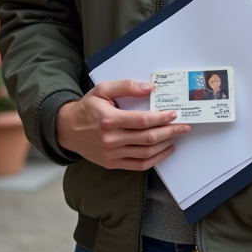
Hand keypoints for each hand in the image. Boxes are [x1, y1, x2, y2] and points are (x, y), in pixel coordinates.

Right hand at [55, 80, 189, 170]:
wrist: (67, 129)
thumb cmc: (87, 108)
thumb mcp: (102, 90)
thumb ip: (126, 86)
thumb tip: (149, 87)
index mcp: (109, 120)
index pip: (142, 121)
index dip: (161, 118)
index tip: (174, 114)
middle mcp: (110, 139)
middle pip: (148, 138)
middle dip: (170, 131)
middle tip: (184, 126)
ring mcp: (111, 154)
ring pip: (146, 153)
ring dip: (165, 145)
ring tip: (177, 135)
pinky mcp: (112, 163)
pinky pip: (139, 165)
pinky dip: (155, 159)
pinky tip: (165, 150)